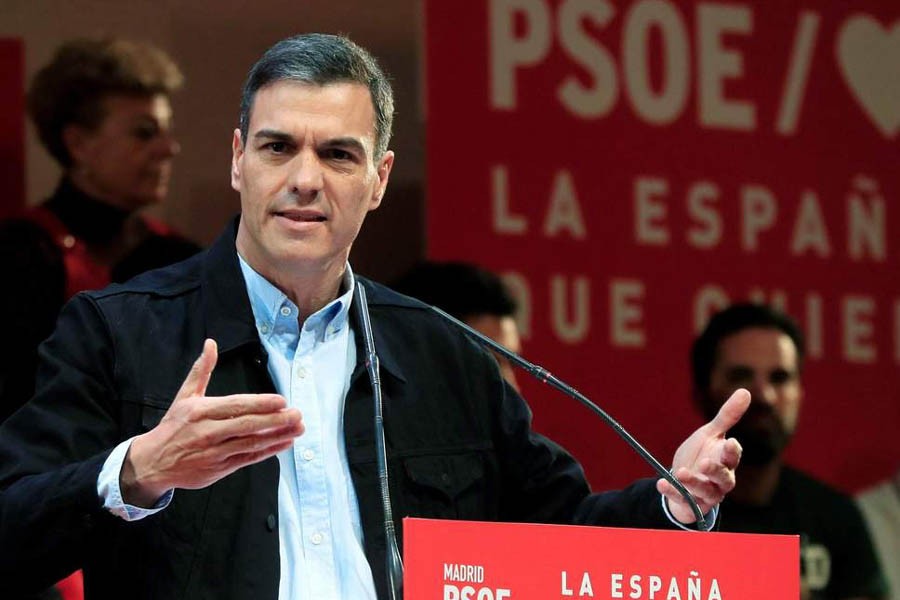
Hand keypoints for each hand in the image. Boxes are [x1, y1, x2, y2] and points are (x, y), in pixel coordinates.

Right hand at [121, 339, 303, 506]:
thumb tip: (211, 343)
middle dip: (276, 420)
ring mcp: (214, 452)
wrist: (153, 462)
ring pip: (251, 443)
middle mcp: (208, 431)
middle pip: (247, 425)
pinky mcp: (218, 469)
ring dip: (277, 436)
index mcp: (201, 411)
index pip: (236, 405)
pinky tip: (284, 443)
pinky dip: (268, 452)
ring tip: (298, 429)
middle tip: (297, 414)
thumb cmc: (174, 426)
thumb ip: (202, 370)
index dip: (260, 404)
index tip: (282, 401)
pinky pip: (248, 459)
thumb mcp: (185, 396)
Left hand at [657, 388, 748, 523]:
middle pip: (723, 478)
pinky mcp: (691, 502)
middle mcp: (720, 480)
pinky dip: (672, 492)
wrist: (684, 480)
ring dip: (694, 483)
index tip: (729, 442)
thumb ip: (727, 416)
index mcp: (726, 461)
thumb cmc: (702, 454)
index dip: (732, 451)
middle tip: (705, 462)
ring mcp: (706, 493)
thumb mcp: (711, 434)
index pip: (733, 457)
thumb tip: (745, 391)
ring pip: (705, 491)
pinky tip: (660, 483)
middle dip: (715, 471)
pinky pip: (682, 499)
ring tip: (681, 473)